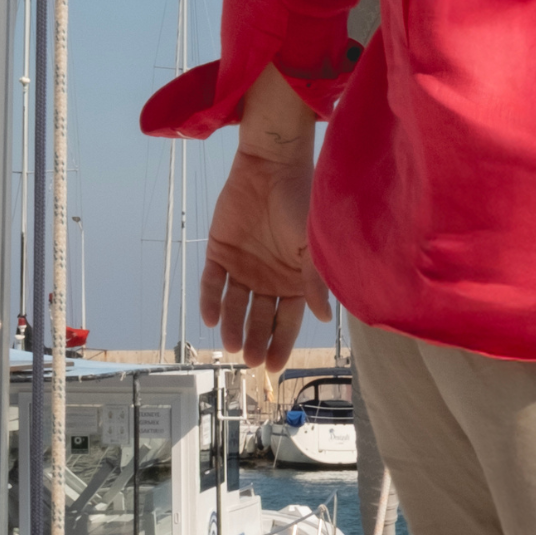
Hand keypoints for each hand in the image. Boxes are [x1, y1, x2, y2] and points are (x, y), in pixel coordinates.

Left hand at [198, 67, 331, 369]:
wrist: (271, 167)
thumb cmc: (300, 203)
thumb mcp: (312, 245)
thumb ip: (316, 281)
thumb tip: (325, 318)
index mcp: (294, 281)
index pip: (287, 321)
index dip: (281, 344)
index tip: (274, 367)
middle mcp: (268, 279)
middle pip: (260, 318)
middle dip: (257, 340)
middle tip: (252, 361)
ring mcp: (242, 267)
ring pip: (235, 305)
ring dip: (233, 325)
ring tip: (233, 345)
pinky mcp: (219, 252)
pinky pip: (211, 283)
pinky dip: (210, 300)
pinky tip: (211, 318)